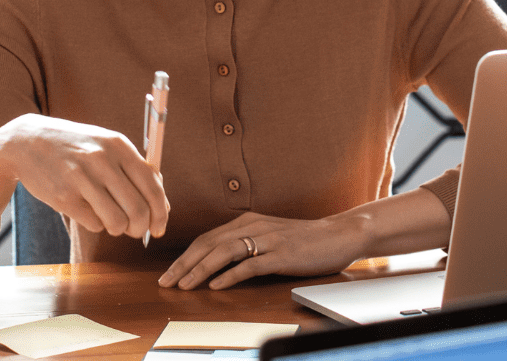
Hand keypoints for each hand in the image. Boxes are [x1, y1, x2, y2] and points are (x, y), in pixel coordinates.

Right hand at [0, 114, 169, 242]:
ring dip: (118, 229)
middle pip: (138, 210)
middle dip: (140, 228)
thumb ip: (135, 170)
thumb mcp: (106, 146)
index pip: (153, 187)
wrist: (26, 142)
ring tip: (110, 220)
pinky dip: (96, 224)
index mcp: (119, 146)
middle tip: (134, 231)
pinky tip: (87, 211)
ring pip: (117, 222)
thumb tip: (162, 206)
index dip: (161, 213)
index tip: (159, 228)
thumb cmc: (75, 147)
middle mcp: (102, 160)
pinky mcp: (63, 197)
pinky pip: (94, 224)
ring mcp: (81, 178)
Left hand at [159, 212, 365, 289]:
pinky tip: (216, 285)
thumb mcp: (270, 236)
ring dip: (200, 269)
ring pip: (224, 252)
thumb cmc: (305, 239)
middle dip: (184, 264)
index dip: (185, 256)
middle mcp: (253, 226)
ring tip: (184, 285)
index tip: (169, 273)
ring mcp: (267, 239)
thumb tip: (218, 263)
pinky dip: (230, 275)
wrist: (340, 233)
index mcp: (247, 221)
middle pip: (209, 244)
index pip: (207, 238)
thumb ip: (247, 244)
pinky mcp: (282, 254)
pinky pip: (250, 264)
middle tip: (166, 282)